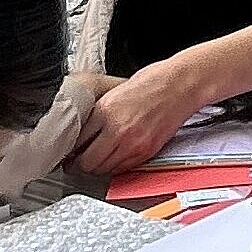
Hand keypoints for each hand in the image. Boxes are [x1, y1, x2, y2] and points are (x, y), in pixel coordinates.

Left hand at [71, 54, 215, 175]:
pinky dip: (116, 167)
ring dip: (97, 167)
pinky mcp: (147, 151)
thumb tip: (82, 132)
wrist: (183, 83)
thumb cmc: (154, 81)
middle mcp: (118, 130)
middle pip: (87, 162)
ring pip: (103, 169)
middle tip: (76, 161)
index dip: (69, 148)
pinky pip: (123, 169)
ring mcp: (134, 143)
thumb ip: (98, 113)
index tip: (68, 151)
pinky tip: (115, 157)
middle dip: (79, 164)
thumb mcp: (115, 91)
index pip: (76, 141)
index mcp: (106, 111)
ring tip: (96, 160)